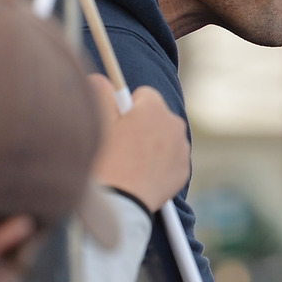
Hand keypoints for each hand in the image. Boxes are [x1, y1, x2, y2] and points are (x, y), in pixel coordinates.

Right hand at [90, 78, 189, 209]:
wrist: (119, 203)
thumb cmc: (105, 159)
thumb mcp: (98, 122)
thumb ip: (101, 93)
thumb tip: (99, 78)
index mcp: (154, 108)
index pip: (144, 94)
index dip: (128, 107)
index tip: (118, 120)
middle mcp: (174, 125)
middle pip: (157, 115)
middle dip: (142, 124)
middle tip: (122, 143)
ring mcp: (181, 149)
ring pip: (164, 137)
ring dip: (152, 143)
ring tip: (130, 161)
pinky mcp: (183, 170)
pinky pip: (171, 158)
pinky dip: (159, 162)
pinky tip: (141, 173)